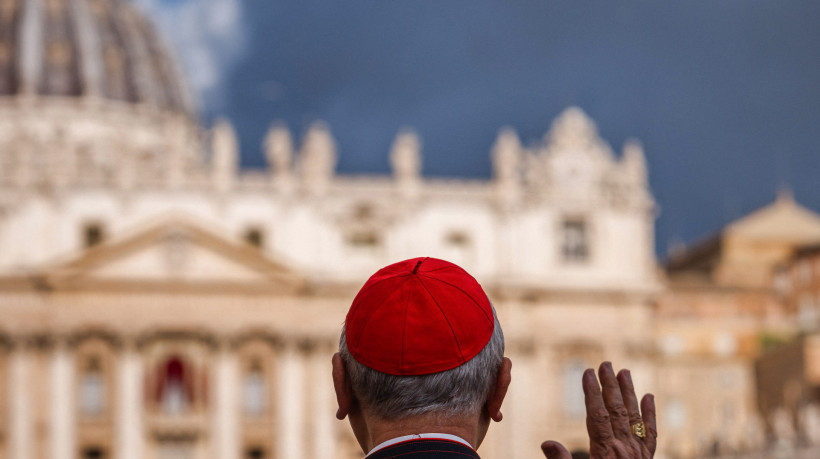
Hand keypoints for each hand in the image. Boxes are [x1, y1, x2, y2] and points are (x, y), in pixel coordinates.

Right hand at [541, 362, 656, 458]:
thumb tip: (546, 443)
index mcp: (606, 453)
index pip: (597, 415)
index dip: (591, 392)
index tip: (586, 372)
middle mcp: (625, 450)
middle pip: (617, 410)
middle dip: (610, 386)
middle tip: (605, 364)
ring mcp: (638, 454)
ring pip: (634, 417)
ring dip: (629, 392)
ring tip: (625, 372)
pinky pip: (650, 433)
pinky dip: (650, 414)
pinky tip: (649, 397)